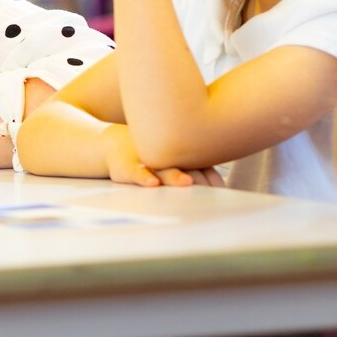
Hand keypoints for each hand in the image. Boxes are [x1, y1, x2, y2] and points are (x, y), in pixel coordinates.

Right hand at [103, 125, 219, 188]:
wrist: (113, 144)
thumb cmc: (151, 156)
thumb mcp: (173, 160)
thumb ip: (197, 171)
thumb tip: (221, 186)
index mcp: (181, 156)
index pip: (203, 168)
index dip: (213, 180)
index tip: (222, 192)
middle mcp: (166, 157)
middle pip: (187, 167)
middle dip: (200, 179)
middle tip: (213, 191)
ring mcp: (147, 161)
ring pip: (163, 169)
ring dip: (175, 176)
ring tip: (187, 182)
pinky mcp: (127, 166)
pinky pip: (137, 172)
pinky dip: (144, 177)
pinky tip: (152, 183)